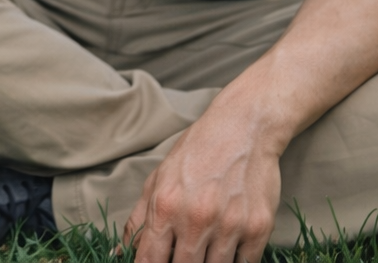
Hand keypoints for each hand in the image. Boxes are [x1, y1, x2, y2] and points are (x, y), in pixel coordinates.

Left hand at [122, 107, 282, 262]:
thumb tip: (119, 253)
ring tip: (205, 247)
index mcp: (166, 207)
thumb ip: (138, 220)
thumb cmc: (196, 152)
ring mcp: (230, 226)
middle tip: (184, 253)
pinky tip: (228, 247)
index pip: (149, 261)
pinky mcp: (258, 229)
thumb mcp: (157, 179)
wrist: (243, 128)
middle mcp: (197, 219)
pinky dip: (235, 262)